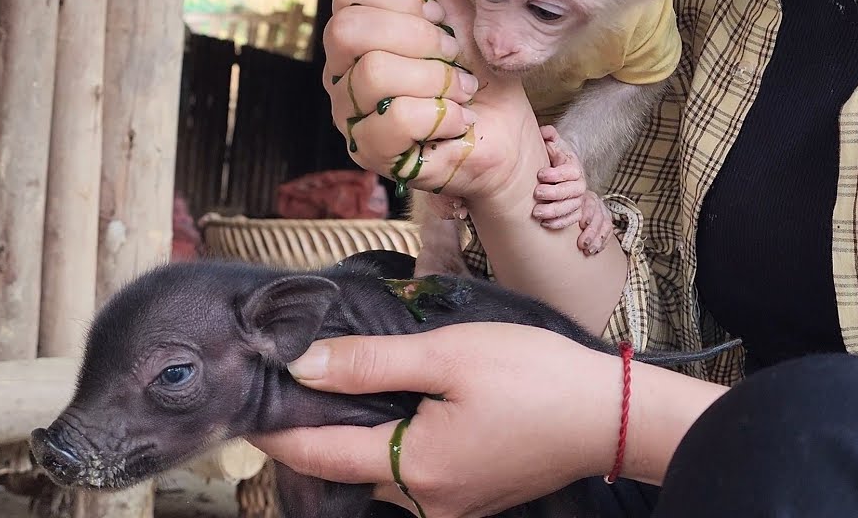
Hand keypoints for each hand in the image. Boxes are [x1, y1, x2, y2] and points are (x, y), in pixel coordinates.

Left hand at [248, 323, 619, 517]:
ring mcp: (451, 506)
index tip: (244, 401)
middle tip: (289, 383)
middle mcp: (425, 501)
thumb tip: (302, 365)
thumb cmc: (537, 377)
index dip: (275, 427)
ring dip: (351, 439)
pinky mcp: (472, 499)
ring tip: (336, 389)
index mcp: (412, 467)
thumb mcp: (449, 355)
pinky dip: (387, 447)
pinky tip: (393, 410)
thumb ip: (371, 364)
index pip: (316, 451)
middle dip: (311, 431)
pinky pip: (410, 478)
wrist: (612, 414)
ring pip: (375, 475)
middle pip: (343, 469)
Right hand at [324, 0, 542, 204]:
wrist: (506, 127)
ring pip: (373, 73)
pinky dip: (443, 115)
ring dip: (437, 79)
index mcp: (354, 26)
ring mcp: (348, 111)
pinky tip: (457, 121)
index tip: (441, 16)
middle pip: (348, 28)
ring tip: (460, 90)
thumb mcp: (446, 4)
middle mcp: (339, 68)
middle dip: (418, 36)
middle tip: (453, 53)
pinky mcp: (370, 152)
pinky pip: (396, 118)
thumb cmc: (474, 66)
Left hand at [533, 125, 616, 254]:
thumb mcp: (555, 146)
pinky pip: (576, 222)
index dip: (555, 174)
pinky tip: (547, 226)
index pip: (570, 171)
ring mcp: (582, 201)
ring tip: (538, 216)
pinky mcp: (580, 215)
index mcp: (575, 168)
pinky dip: (563, 226)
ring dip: (557, 214)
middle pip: (573, 193)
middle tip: (536, 196)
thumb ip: (551, 137)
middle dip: (554, 195)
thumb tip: (546, 132)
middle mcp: (581, 185)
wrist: (566, 176)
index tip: (540, 174)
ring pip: (575, 210)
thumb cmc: (557, 161)